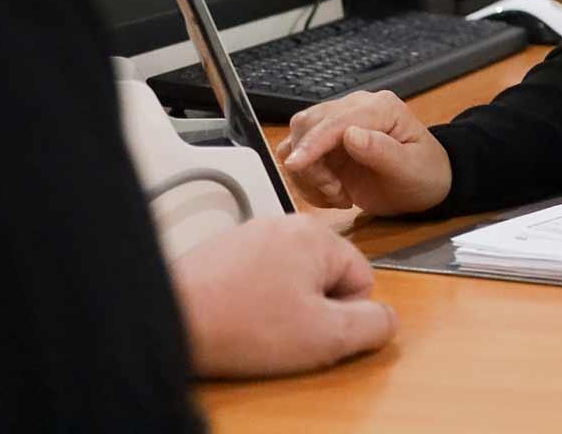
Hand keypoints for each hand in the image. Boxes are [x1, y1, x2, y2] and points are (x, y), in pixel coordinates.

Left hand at [170, 213, 396, 377]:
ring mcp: (253, 234)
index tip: (315, 330)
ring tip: (258, 327)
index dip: (345, 315)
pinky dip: (256, 299)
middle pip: (326, 274)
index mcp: (317, 235)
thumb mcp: (323, 337)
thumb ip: (370, 326)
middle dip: (314, 308)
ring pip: (293, 277)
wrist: (172, 316)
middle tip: (285, 332)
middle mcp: (286, 224)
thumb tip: (389, 319)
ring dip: (285, 305)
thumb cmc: (242, 324)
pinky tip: (239, 319)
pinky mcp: (228, 250)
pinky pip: (261, 277)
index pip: (362, 277)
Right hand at [276, 89, 452, 215]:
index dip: (312, 143)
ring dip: (309, 174)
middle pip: (308, 124)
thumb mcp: (411, 168)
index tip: (295, 166)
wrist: (424, 183)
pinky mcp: (327, 143)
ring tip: (339, 195)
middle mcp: (355, 108)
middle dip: (312, 165)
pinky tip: (330, 193)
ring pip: (297, 139)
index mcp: (380, 107)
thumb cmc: (424, 174)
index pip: (336, 121)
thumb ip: (383, 151)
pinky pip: (300, 156)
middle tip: (337, 193)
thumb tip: (351, 135)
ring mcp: (339, 124)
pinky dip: (306, 180)